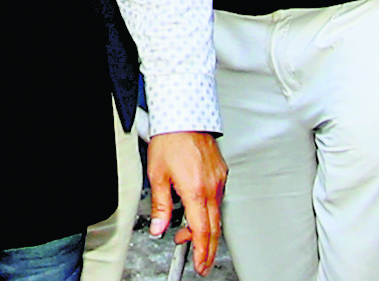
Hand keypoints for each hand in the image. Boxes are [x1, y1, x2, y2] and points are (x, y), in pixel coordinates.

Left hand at [146, 131, 226, 275]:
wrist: (183, 114)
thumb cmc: (170, 138)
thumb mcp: (157, 174)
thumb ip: (160, 205)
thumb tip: (158, 227)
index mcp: (195, 190)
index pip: (201, 231)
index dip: (200, 252)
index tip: (199, 264)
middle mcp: (211, 186)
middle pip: (214, 228)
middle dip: (206, 248)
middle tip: (199, 261)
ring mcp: (219, 179)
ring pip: (217, 213)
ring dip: (205, 227)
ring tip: (187, 231)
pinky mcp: (222, 171)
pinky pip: (218, 197)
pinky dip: (209, 209)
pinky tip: (197, 207)